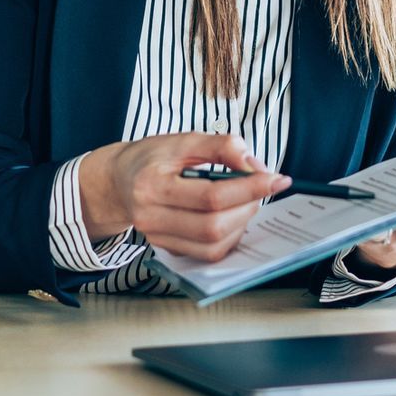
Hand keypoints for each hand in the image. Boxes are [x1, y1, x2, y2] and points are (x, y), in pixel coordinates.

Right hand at [78, 133, 288, 260]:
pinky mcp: (168, 249)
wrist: (118, 180)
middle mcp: (151, 218)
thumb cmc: (152, 157)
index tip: (276, 178)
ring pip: (212, 247)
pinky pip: (207, 255)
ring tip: (246, 200)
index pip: (210, 196)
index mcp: (152, 186)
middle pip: (213, 227)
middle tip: (260, 187)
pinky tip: (234, 215)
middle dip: (248, 207)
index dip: (249, 188)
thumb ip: (220, 146)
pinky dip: (229, 237)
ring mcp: (157, 239)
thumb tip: (254, 165)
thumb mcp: (184, 140)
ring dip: (242, 224)